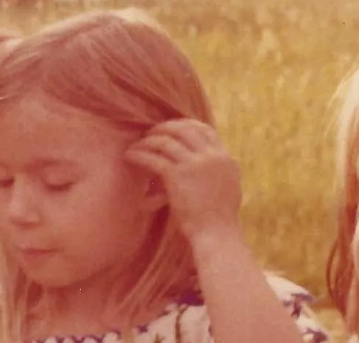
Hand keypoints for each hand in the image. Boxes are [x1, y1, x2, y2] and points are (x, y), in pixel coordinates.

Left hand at [125, 119, 242, 240]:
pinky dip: (139, 154)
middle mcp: (211, 157)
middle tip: (150, 133)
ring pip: (165, 141)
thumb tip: (209, 160)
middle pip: (183, 130)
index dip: (187, 125)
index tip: (172, 127)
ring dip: (148, 141)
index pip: (205, 130)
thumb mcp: (228, 186)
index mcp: (225, 158)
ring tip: (137, 145)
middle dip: (164, 128)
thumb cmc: (220, 218)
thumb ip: (218, 170)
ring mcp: (194, 165)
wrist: (217, 234)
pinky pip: (153, 158)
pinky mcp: (177, 176)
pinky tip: (130, 156)